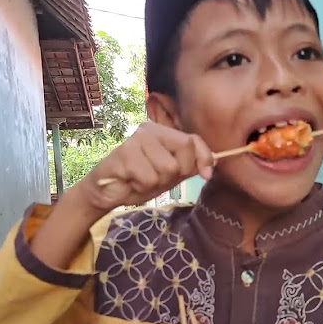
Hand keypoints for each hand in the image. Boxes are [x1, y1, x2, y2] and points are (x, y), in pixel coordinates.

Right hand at [79, 121, 213, 217]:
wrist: (107, 192)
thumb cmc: (138, 181)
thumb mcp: (169, 174)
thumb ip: (189, 166)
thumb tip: (215, 162)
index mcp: (163, 133)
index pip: (193, 140)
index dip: (204, 157)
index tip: (205, 175)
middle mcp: (150, 130)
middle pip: (185, 152)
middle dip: (175, 173)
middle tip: (155, 177)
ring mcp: (136, 139)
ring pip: (167, 168)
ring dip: (155, 182)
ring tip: (140, 179)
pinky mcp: (124, 153)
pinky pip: (149, 177)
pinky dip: (141, 186)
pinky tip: (130, 180)